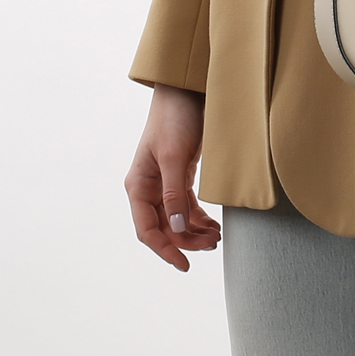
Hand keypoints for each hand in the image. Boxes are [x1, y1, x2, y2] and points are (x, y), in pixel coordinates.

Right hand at [124, 86, 220, 270]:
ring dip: (195, 232)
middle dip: (187, 241)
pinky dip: (199, 219)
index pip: (148, 230)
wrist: (187, 90)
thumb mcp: (174, 156)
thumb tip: (176, 228)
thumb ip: (174, 194)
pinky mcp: (179, 175)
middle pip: (164, 228)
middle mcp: (147, 188)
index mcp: (138, 185)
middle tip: (213, 245)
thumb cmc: (176, 119)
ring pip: (177, 219)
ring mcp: (163, 182)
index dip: (165, 250)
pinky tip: (214, 226)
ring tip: (216, 238)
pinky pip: (186, 206)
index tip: (185, 265)